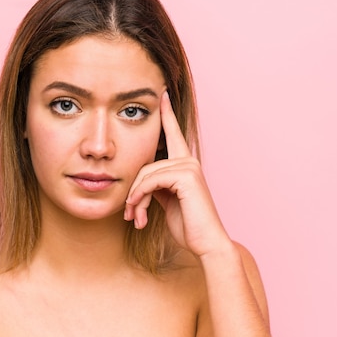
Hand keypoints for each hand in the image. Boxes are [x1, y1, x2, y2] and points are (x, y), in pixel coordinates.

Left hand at [124, 92, 230, 256]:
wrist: (206, 243)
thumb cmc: (187, 226)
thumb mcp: (166, 202)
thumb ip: (156, 186)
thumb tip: (139, 183)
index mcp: (185, 164)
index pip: (173, 134)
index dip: (166, 114)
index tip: (162, 94)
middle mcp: (188, 160)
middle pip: (145, 165)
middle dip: (134, 191)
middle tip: (130, 214)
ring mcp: (189, 166)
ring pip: (145, 174)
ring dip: (135, 199)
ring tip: (135, 218)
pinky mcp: (186, 176)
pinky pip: (150, 181)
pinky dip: (140, 197)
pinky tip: (140, 214)